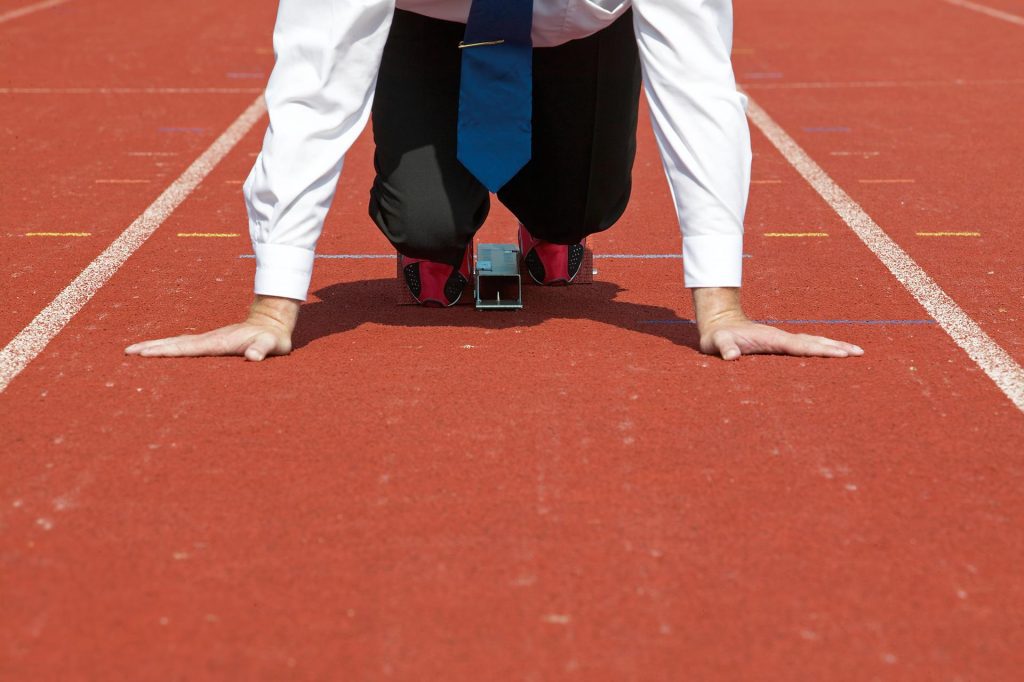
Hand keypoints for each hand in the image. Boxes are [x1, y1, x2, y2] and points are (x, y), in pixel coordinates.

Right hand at [124, 296, 300, 361]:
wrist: (272, 320)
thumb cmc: (273, 337)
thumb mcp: (272, 344)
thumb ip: (263, 349)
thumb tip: (253, 356)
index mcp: (218, 343)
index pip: (187, 348)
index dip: (166, 351)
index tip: (144, 353)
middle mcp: (209, 339)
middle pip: (175, 343)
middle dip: (152, 347)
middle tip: (127, 352)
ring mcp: (209, 339)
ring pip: (178, 342)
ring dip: (156, 346)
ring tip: (134, 351)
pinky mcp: (212, 342)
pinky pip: (185, 345)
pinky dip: (170, 348)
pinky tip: (161, 351)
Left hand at [693, 288, 863, 360]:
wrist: (719, 322)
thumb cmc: (717, 337)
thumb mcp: (717, 343)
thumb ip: (724, 348)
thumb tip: (730, 357)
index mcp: (772, 340)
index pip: (801, 346)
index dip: (821, 350)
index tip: (841, 354)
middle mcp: (781, 338)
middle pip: (815, 342)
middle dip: (837, 347)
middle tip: (860, 353)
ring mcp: (782, 339)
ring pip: (814, 341)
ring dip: (834, 346)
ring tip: (856, 351)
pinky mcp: (781, 342)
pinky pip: (807, 344)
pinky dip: (822, 347)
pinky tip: (833, 351)